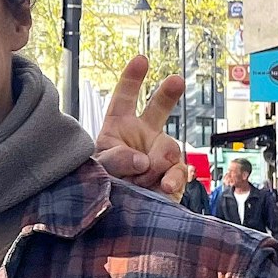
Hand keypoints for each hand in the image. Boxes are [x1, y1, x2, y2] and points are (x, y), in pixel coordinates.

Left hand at [94, 55, 187, 198]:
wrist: (114, 218)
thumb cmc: (99, 186)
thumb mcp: (98, 169)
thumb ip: (116, 160)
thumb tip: (142, 159)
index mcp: (118, 128)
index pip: (124, 99)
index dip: (132, 79)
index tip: (141, 59)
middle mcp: (141, 137)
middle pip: (158, 110)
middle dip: (167, 94)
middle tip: (176, 80)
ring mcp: (158, 155)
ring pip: (170, 147)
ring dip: (160, 161)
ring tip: (146, 176)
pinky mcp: (170, 176)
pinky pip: (179, 172)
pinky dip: (173, 179)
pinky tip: (164, 185)